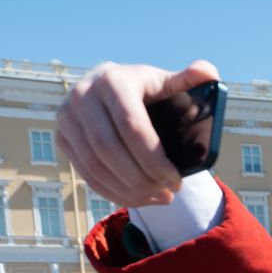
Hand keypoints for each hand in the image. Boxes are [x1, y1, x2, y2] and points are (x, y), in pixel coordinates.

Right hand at [56, 59, 220, 207]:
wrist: (108, 90)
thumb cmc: (145, 89)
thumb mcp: (166, 81)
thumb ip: (190, 79)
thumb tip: (209, 73)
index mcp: (112, 81)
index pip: (132, 127)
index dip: (155, 160)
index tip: (177, 180)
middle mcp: (83, 96)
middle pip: (110, 150)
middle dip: (142, 179)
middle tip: (170, 194)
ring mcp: (67, 117)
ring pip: (95, 166)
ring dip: (129, 190)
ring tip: (159, 198)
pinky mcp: (62, 137)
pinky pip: (86, 174)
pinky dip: (113, 192)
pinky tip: (138, 198)